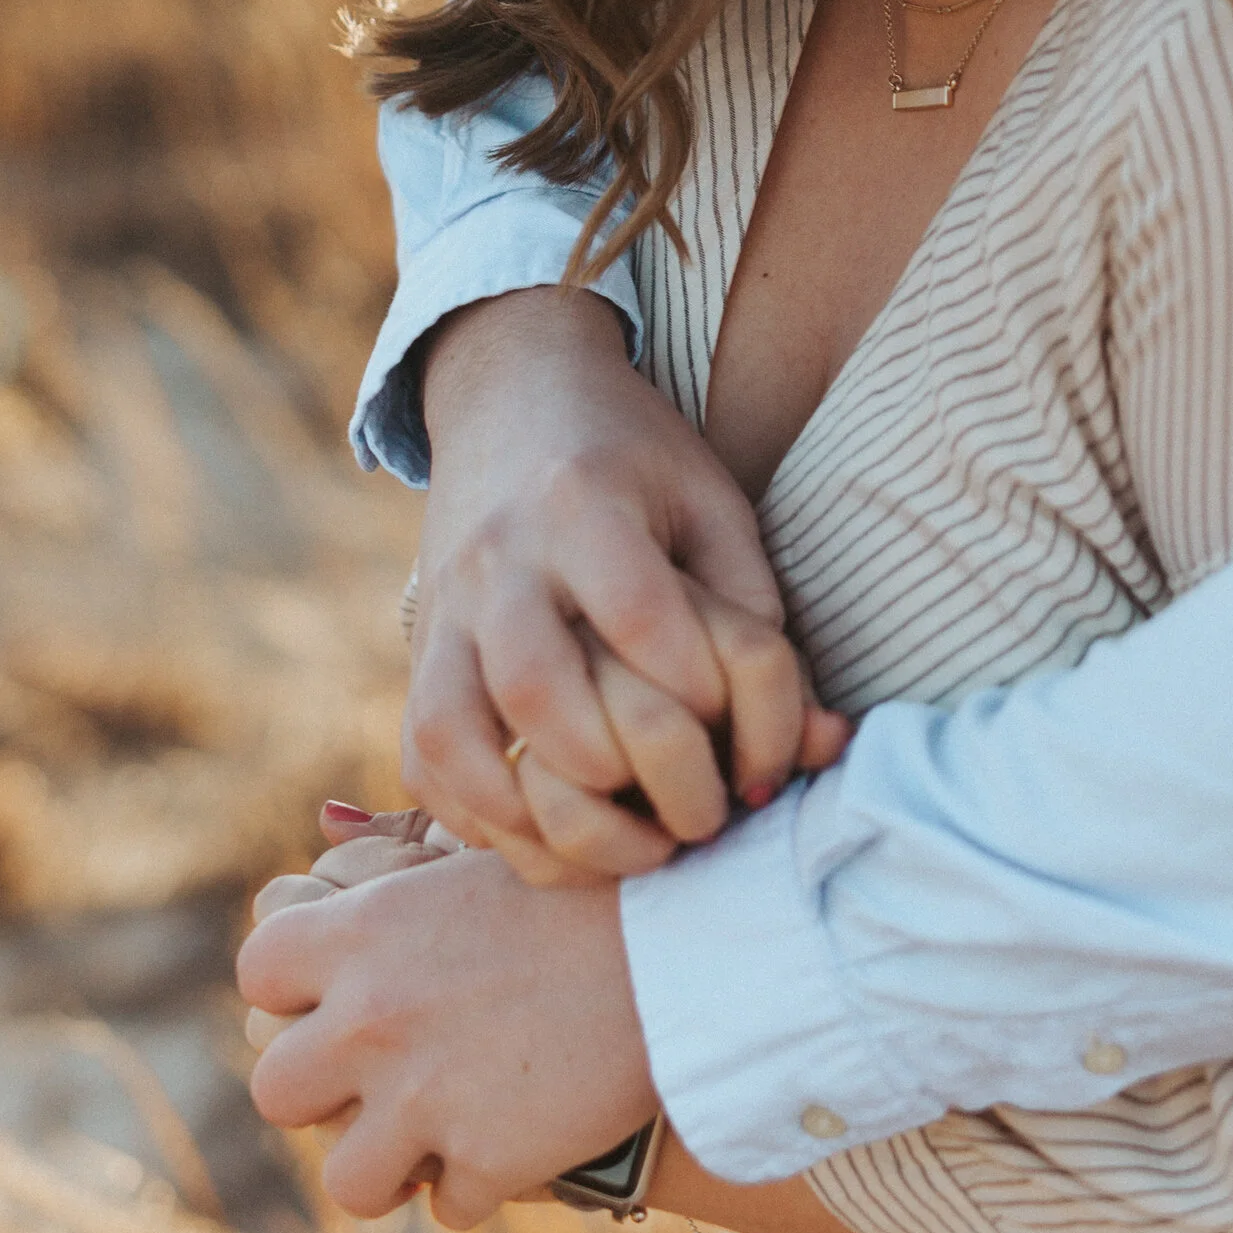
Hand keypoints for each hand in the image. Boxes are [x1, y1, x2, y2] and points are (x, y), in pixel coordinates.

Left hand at [240, 836, 653, 1224]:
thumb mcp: (481, 853)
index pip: (256, 971)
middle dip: (322, 1089)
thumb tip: (329, 824)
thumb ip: (397, 861)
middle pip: (274, 1089)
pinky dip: (479, 1184)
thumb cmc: (593, 883)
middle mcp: (374, 1018)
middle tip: (382, 1074)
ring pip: (348, 1181)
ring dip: (388, 1164)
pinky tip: (516, 1141)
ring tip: (436, 1134)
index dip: (290, 988)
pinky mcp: (490, 1161)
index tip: (336, 994)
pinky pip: (447, 1207)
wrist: (687, 945)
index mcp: (366, 931)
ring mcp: (425, 1099)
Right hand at [405, 289, 847, 878]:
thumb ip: (753, 610)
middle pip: (537, 686)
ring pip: (458, 732)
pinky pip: (425, 756)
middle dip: (617, 771)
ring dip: (542, 812)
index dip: (696, 690)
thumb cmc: (636, 459)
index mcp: (582, 503)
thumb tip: (814, 741)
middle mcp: (499, 559)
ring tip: (621, 836)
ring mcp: (445, 610)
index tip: (736, 729)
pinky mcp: (419, 654)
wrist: (511, 397)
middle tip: (685, 808)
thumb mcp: (710, 499)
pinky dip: (479, 814)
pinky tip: (550, 832)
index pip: (637, 614)